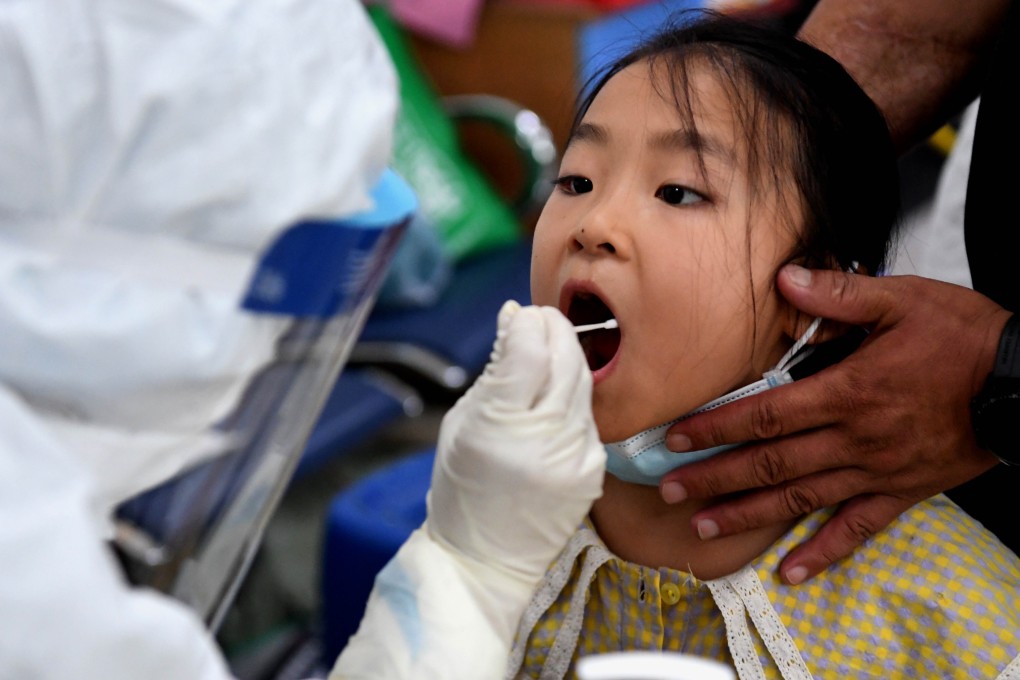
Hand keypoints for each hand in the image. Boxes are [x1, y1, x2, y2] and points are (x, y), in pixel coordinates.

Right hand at [429, 300, 604, 585]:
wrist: (486, 559)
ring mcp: (577, 456)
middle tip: (536, 319)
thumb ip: (495, 374)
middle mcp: (546, 439)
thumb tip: (516, 321)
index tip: (516, 314)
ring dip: (565, 356)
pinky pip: (588, 415)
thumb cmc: (462, 488)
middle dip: (552, 328)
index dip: (525, 321)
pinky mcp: (594, 469)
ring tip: (543, 351)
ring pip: (583, 381)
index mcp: (500, 426)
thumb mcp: (461, 424)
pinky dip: (571, 396)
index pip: (530, 348)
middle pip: (566, 356)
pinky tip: (553, 396)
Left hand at [660, 265, 1006, 583]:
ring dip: (748, 515)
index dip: (716, 427)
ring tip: (703, 529)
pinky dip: (823, 553)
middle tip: (669, 490)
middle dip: (714, 477)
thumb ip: (839, 294)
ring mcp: (876, 472)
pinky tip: (792, 572)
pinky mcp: (901, 493)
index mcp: (848, 392)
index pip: (765, 414)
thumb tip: (786, 277)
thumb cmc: (965, 339)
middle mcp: (854, 439)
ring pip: (800, 499)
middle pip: (769, 463)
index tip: (676, 437)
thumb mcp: (903, 300)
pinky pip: (857, 529)